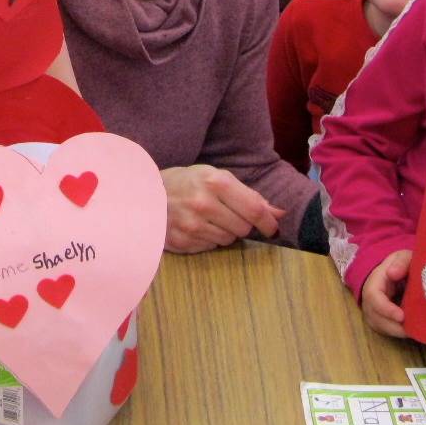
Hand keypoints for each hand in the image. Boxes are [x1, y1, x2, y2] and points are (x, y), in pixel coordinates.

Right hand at [160, 164, 282, 253]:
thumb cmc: (186, 182)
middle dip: (242, 224)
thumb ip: (249, 195)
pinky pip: (211, 247)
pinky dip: (209, 239)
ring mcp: (191, 225)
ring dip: (225, 232)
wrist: (145, 194)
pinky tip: (197, 227)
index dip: (268, 222)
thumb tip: (280, 214)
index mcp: (214, 182)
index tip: (273, 228)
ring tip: (209, 219)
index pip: (254, 210)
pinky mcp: (182, 242)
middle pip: (244, 228)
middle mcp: (203, 204)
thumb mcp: (216, 177)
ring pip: (228, 240)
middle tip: (228, 214)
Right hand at [360, 249, 410, 337]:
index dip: (385, 309)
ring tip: (413, 332)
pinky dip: (396, 332)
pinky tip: (410, 331)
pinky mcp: (380, 319)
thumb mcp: (404, 257)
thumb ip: (401, 262)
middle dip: (392, 326)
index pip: (373, 296)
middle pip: (374, 316)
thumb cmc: (402, 265)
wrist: (397, 271)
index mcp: (375, 281)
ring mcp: (373, 310)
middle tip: (411, 330)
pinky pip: (384, 329)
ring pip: (378, 325)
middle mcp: (370, 298)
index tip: (401, 316)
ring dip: (395, 331)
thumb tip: (392, 274)